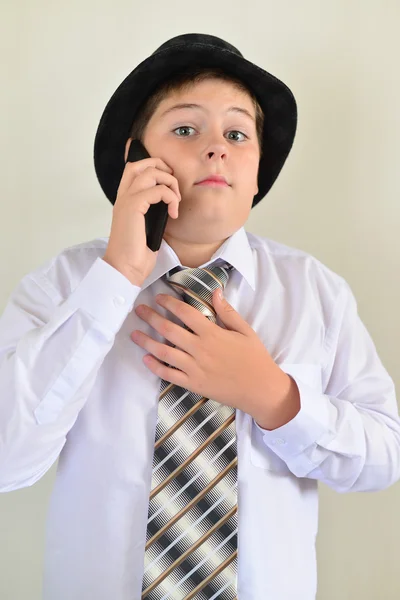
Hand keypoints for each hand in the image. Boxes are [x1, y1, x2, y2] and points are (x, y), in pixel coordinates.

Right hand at [103, 148, 181, 285]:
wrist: (125, 269)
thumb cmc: (135, 254)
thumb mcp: (147, 228)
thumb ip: (153, 212)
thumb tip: (168, 205)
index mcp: (125, 201)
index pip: (134, 169)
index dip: (153, 167)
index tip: (168, 186)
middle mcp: (123, 197)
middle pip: (140, 164)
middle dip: (162, 167)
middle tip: (173, 187)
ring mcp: (127, 200)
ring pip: (151, 172)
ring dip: (170, 183)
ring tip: (175, 202)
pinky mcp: (133, 207)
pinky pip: (158, 190)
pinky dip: (171, 198)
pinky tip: (173, 214)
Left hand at [131, 288, 298, 426]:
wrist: (260, 389)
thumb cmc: (254, 358)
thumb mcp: (245, 330)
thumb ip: (227, 312)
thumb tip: (215, 291)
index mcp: (212, 333)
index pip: (185, 313)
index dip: (169, 303)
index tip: (158, 297)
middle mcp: (200, 349)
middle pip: (169, 330)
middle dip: (151, 318)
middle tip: (138, 310)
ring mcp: (194, 368)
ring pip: (164, 352)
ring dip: (146, 341)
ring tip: (133, 334)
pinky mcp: (193, 384)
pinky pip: (169, 375)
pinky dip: (155, 367)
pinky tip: (145, 359)